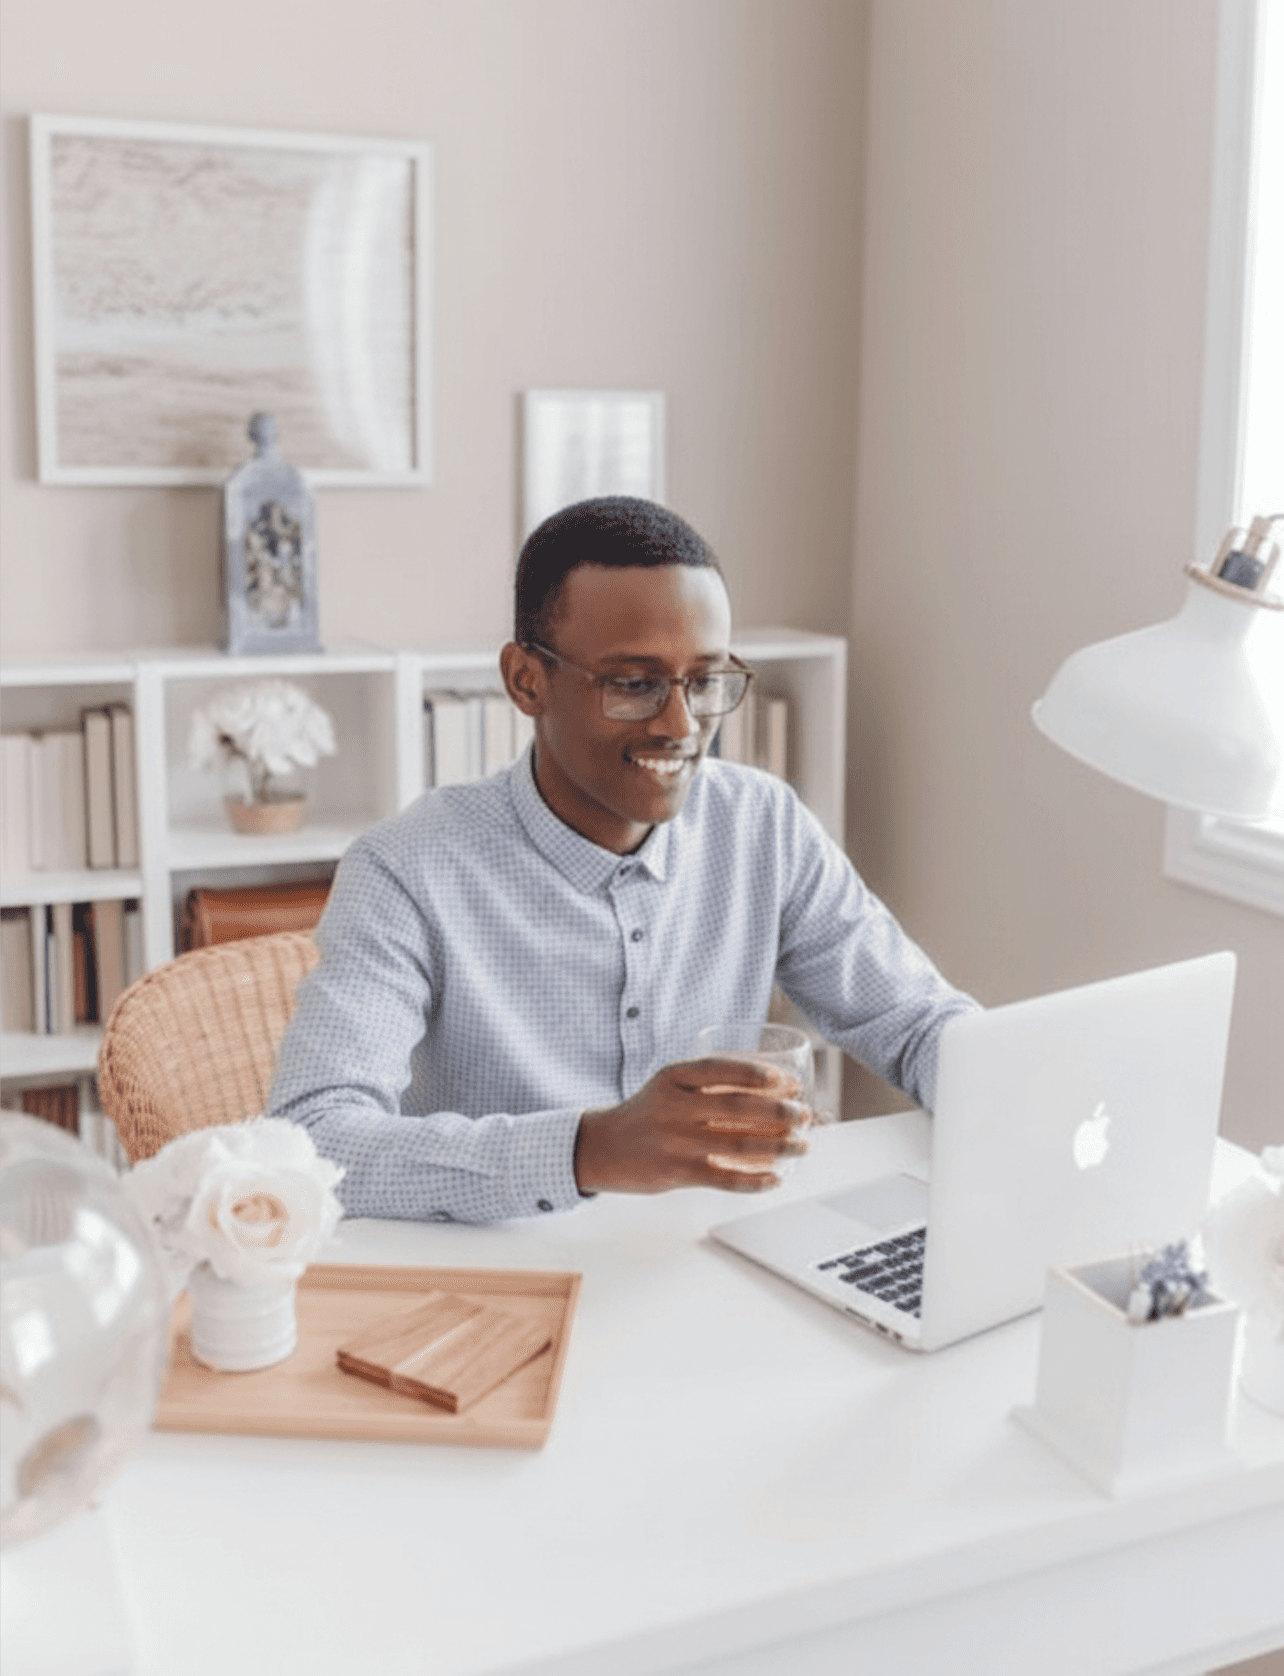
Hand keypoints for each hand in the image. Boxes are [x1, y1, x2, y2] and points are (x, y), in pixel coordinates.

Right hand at [574, 1056, 810, 1195]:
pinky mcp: (677, 1173)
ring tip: (802, 1146)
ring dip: (779, 1146)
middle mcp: (674, 1107)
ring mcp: (676, 1142)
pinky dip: (755, 1179)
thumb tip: (770, 1092)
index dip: (760, 1075)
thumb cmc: (646, 1114)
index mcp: (673, 1077)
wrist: (602, 1148)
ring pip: (739, 1144)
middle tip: (805, 1116)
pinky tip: (776, 1177)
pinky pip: (725, 1178)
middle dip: (781, 1113)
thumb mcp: (669, 1086)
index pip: (723, 1069)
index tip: (788, 1083)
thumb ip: (708, 1085)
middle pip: (738, 1108)